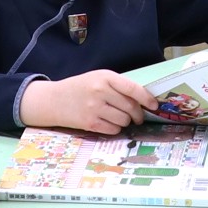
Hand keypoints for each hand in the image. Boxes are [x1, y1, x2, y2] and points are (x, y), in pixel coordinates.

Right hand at [20, 69, 154, 134]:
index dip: (147, 98)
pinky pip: (113, 129)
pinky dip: (115, 128)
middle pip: (131, 107)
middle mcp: (100, 91)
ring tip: (117, 117)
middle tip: (137, 117)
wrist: (53, 100)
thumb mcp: (97, 78)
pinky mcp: (90, 123)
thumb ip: (117, 86)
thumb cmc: (79, 88)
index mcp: (104, 77)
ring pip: (124, 120)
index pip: (133, 88)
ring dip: (125, 121)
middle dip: (138, 114)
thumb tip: (143, 100)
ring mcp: (94, 108)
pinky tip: (108, 123)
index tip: (154, 105)